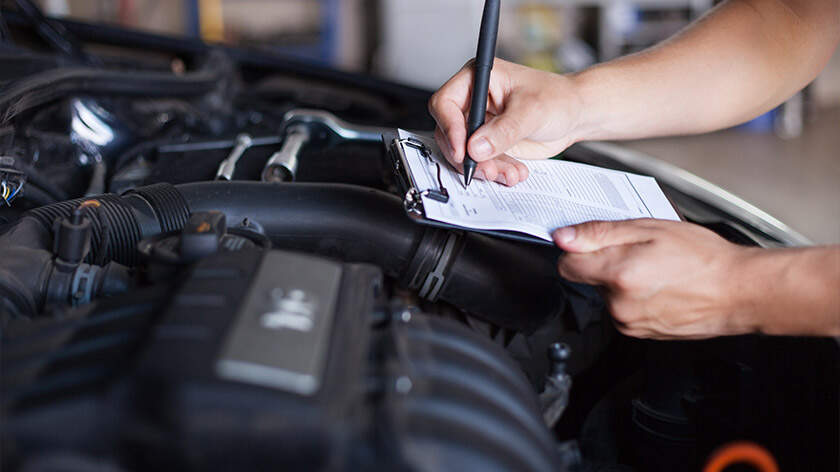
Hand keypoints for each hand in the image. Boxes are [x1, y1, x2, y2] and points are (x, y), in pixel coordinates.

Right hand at [428, 58, 583, 185]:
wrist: (576, 116)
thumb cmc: (558, 98)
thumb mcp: (532, 111)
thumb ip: (504, 130)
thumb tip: (475, 147)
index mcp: (478, 79)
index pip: (446, 103)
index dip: (450, 128)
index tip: (463, 150)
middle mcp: (474, 101)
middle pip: (450, 133)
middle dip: (467, 156)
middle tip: (484, 168)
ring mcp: (480, 124)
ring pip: (464, 153)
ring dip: (483, 168)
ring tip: (508, 173)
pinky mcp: (489, 144)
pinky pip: (481, 163)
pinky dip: (495, 172)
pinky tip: (514, 172)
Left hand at [553, 219, 758, 339]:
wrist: (740, 291)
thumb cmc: (704, 258)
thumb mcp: (650, 229)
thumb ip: (600, 233)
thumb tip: (564, 237)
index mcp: (618, 274)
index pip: (567, 265)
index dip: (577, 250)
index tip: (591, 242)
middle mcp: (619, 304)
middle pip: (590, 279)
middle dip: (607, 263)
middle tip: (641, 251)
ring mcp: (630, 322)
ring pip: (608, 295)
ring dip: (623, 281)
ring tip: (657, 269)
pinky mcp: (642, 333)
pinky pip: (625, 310)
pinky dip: (636, 298)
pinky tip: (662, 286)